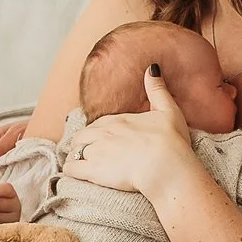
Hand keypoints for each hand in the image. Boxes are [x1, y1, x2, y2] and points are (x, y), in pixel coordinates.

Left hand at [63, 65, 194, 198]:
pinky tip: (75, 173)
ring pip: (74, 151)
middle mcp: (104, 133)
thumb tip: (152, 68)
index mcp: (118, 120)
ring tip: (81, 165)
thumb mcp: (169, 110)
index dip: (97, 133)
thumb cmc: (171, 142)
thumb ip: (157, 90)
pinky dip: (70, 170)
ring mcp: (97, 151)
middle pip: (81, 136)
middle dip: (82, 144)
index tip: (101, 141)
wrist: (167, 168)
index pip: (98, 124)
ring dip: (75, 157)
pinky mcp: (94, 170)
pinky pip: (71, 168)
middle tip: (88, 154)